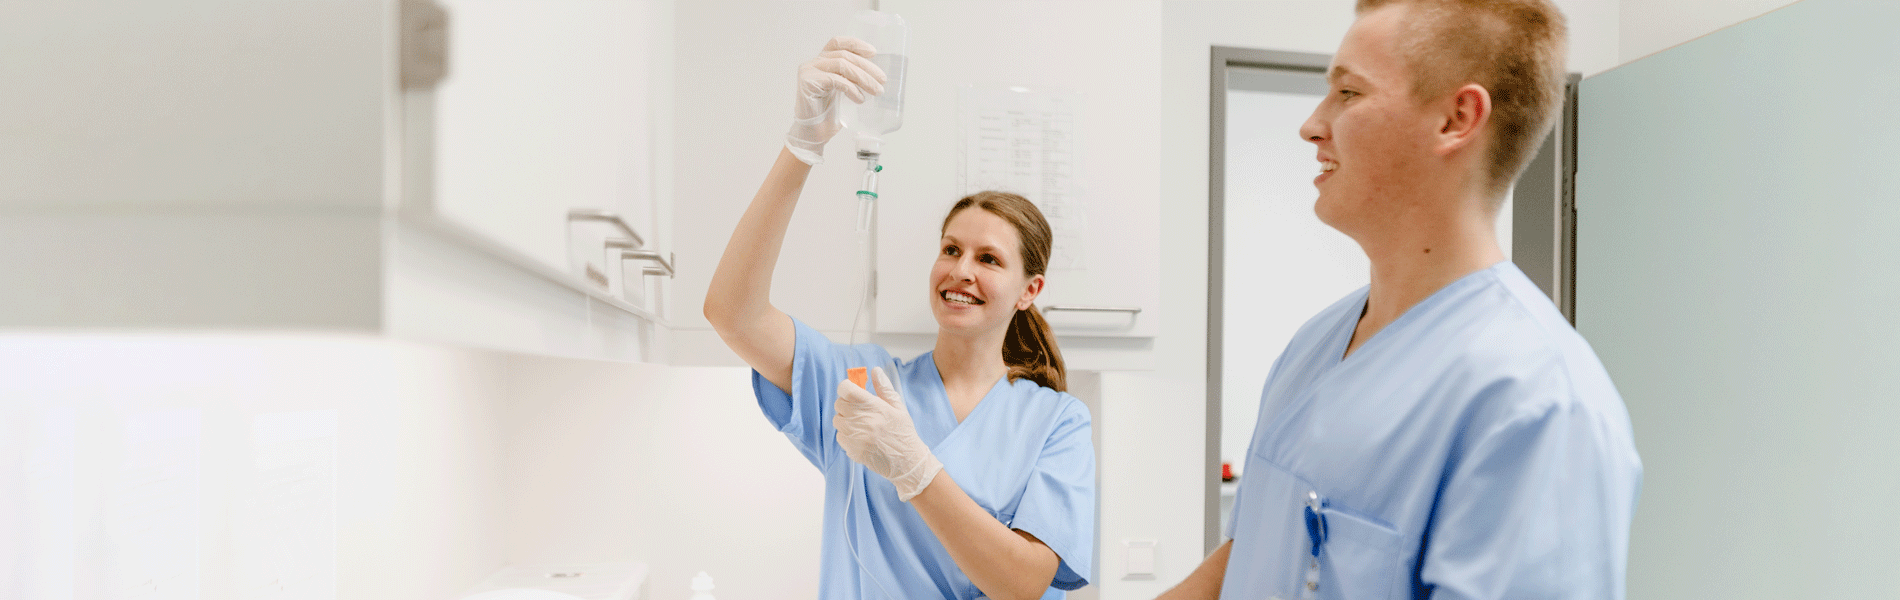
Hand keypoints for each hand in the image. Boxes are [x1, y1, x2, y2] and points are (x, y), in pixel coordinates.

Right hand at [785, 36, 885, 164]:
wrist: (814, 134)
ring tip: (875, 91)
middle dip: (867, 67)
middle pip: (844, 55)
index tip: (873, 53)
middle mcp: (814, 63)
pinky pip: (835, 79)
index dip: (856, 44)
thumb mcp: (844, 90)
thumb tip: (877, 74)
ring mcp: (809, 71)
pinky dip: (851, 88)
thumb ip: (852, 77)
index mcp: (822, 61)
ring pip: (841, 65)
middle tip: (882, 80)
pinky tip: (859, 99)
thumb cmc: (829, 114)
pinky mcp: (807, 82)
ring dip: (863, 77)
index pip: (838, 43)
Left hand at [834, 367, 941, 500]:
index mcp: (871, 406)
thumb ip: (884, 388)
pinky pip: (840, 436)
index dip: (847, 387)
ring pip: (838, 420)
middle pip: (839, 403)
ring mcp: (854, 436)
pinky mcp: (851, 450)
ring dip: (846, 419)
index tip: (853, 390)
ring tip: (862, 424)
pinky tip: (861, 437)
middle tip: (860, 409)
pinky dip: (846, 435)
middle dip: (847, 403)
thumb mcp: (898, 407)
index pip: (845, 389)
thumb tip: (875, 371)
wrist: (906, 461)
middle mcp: (860, 420)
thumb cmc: (903, 432)